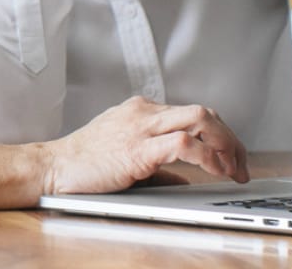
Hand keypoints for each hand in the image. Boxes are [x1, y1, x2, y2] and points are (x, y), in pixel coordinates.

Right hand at [39, 96, 249, 195]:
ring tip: (233, 169)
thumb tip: (185, 179)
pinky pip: (184, 143)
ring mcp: (140, 127)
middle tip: (241, 166)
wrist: (50, 167)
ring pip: (200, 119)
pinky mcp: (137, 148)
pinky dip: (207, 157)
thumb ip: (158, 165)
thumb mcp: (124, 156)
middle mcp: (143, 113)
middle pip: (204, 112)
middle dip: (231, 140)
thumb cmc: (81, 164)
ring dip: (226, 144)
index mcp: (140, 112)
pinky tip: (215, 171)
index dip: (221, 136)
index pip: (194, 114)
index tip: (232, 160)